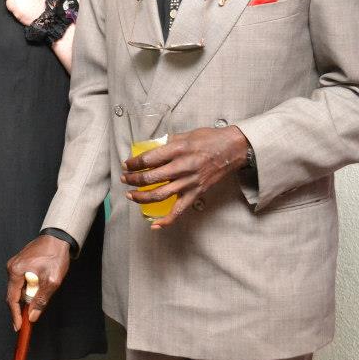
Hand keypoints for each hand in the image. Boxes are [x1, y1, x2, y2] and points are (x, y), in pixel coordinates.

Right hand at [6, 235, 69, 329]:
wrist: (59, 238)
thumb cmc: (55, 255)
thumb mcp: (52, 281)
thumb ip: (41, 300)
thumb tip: (33, 316)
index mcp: (16, 271)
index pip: (12, 298)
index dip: (15, 315)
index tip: (19, 327)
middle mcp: (12, 267)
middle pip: (14, 294)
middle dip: (23, 306)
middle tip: (31, 316)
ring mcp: (16, 265)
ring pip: (19, 288)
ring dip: (28, 295)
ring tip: (42, 294)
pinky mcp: (21, 264)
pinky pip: (22, 281)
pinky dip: (29, 288)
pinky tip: (39, 287)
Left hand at [122, 124, 248, 228]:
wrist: (234, 149)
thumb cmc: (210, 139)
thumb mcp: (186, 134)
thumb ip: (167, 143)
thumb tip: (150, 149)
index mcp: (178, 149)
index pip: (149, 159)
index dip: (134, 163)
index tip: (127, 164)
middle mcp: (183, 167)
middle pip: (151, 178)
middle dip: (133, 179)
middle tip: (125, 178)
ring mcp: (190, 182)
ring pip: (160, 194)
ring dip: (142, 197)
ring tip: (131, 195)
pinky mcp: (196, 193)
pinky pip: (179, 210)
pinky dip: (166, 220)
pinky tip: (155, 224)